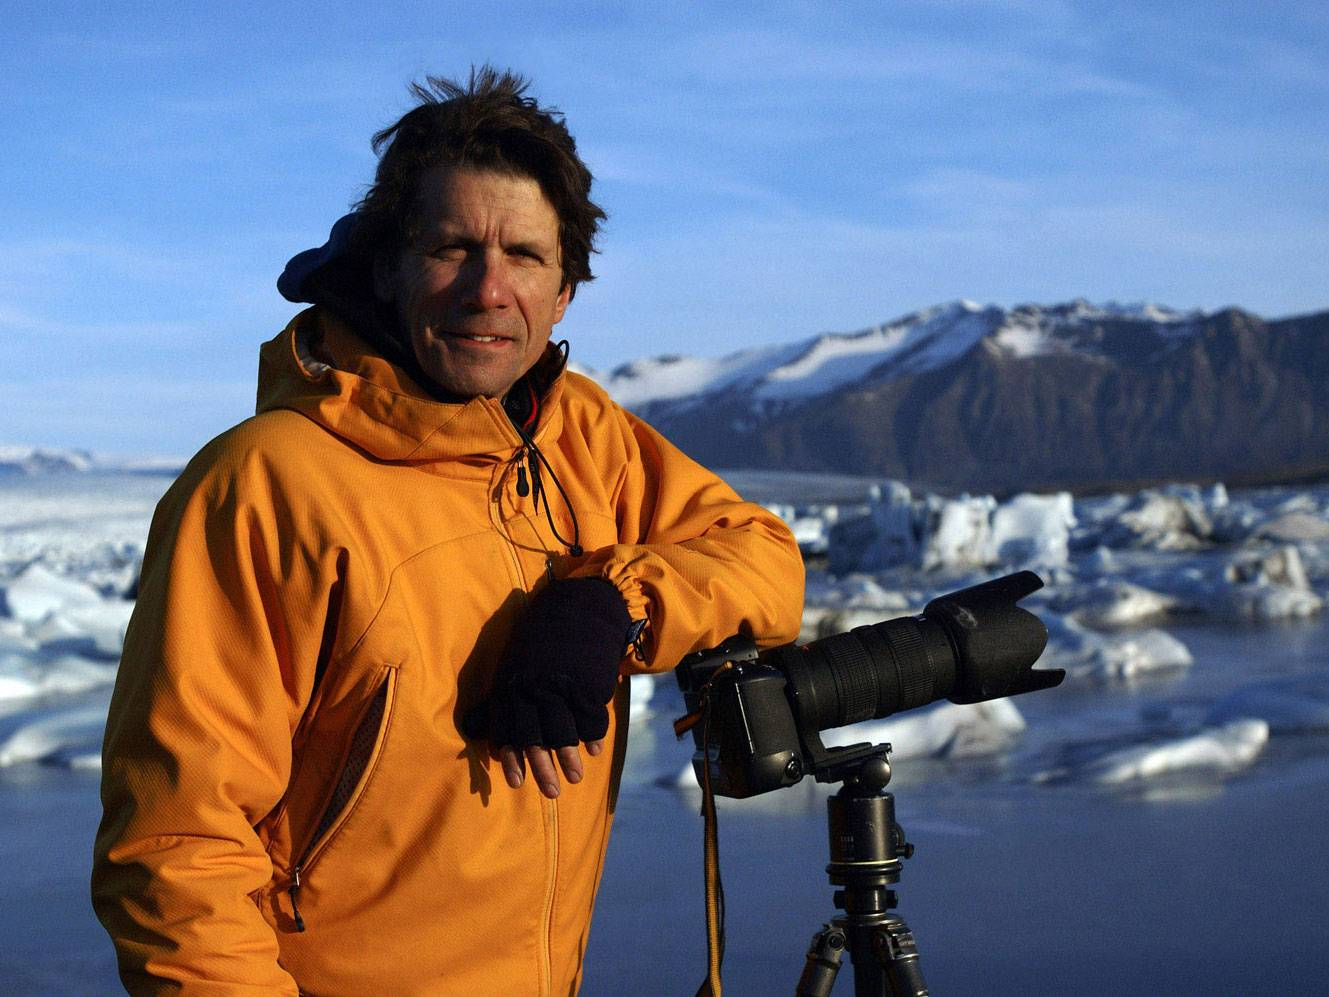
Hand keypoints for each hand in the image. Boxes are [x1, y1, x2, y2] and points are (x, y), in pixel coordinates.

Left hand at [461, 577, 632, 793]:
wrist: (578, 608)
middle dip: (542, 768)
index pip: (507, 729)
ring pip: (564, 733)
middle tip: (551, 794)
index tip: (517, 783)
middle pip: (536, 737)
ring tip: (575, 778)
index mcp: (510, 685)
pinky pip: (590, 720)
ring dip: (569, 759)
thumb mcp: (512, 665)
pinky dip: (593, 737)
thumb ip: (499, 699)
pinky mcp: (587, 686)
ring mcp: (561, 688)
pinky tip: (593, 750)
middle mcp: (532, 689)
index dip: (512, 758)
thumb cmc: (541, 642)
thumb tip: (473, 732)